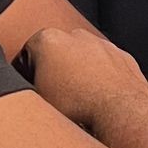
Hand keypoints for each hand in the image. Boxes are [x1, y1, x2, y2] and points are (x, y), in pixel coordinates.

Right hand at [21, 25, 147, 134]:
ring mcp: (102, 44)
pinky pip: (107, 66)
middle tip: (55, 96)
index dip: (26, 78)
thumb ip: (26, 88)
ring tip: (79, 99)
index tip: (32, 91)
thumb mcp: (36, 99)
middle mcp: (76, 35)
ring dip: (79, 73)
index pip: (26, 57)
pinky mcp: (122, 56)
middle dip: (54, 71)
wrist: (120, 112)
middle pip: (56, 54)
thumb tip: (25, 92)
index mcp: (48, 39)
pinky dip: (102, 78)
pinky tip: (99, 97)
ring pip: (83, 59)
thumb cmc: (77, 107)